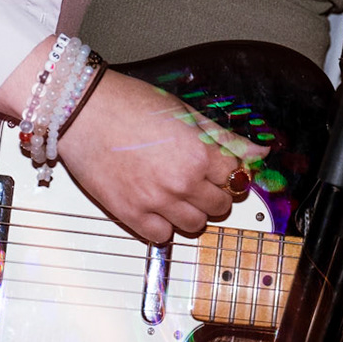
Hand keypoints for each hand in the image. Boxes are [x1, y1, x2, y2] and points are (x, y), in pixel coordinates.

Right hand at [55, 70, 269, 243]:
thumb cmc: (129, 103)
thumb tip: (259, 153)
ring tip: (176, 190)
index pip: (235, 177)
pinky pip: (162, 237)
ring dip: (192, 210)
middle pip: (220, 205)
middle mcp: (181, 181)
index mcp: (199, 153)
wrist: (83, 110)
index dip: (228, 170)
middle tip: (197, 178)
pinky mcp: (130, 214)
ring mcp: (155, 202)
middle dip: (214, 192)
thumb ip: (224, 138)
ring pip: (196, 225)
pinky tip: (156, 204)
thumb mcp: (185, 112)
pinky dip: (164, 225)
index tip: (218, 167)